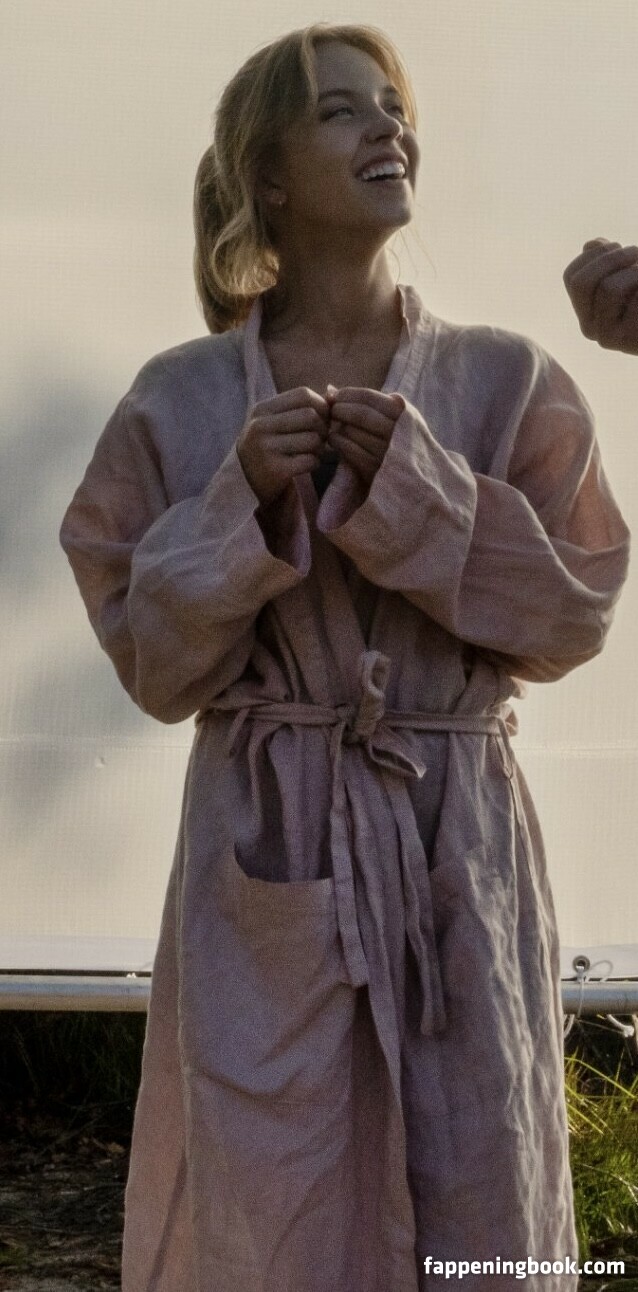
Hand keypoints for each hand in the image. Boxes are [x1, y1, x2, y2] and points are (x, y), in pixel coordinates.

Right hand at [236, 387, 330, 506]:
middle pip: (311, 416)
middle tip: (319, 439)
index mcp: (262, 409)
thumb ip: (301, 406)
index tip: (322, 419)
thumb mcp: (275, 421)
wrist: (245, 481)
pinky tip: (306, 465)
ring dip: (320, 448)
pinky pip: (310, 460)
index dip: (321, 406)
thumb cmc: (268, 446)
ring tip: (312, 452)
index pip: (303, 395)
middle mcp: (260, 426)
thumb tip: (333, 393)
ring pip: (313, 439)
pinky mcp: (275, 470)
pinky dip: (315, 463)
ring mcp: (266, 448)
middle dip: (322, 428)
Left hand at [324, 385, 405, 488]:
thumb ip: (364, 404)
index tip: (334, 396)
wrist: (414, 478)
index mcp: (404, 414)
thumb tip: (329, 390)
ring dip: (338, 427)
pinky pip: (350, 451)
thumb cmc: (396, 439)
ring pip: (354, 432)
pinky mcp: (376, 469)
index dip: (348, 394)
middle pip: (361, 414)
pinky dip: (338, 442)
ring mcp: (387, 452)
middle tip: (331, 410)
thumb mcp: (392, 417)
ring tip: (333, 425)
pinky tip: (334, 440)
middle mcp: (397, 432)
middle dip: (340, 409)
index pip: (370, 398)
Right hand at [563, 238, 637, 354]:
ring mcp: (607, 337)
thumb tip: (590, 245)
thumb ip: (605, 258)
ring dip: (633, 272)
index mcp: (585, 310)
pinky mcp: (626, 341)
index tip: (618, 246)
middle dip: (610, 259)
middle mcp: (589, 327)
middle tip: (636, 252)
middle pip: (582, 283)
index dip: (594, 254)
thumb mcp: (625, 270)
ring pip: (608, 289)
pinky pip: (634, 300)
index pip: (571, 276)